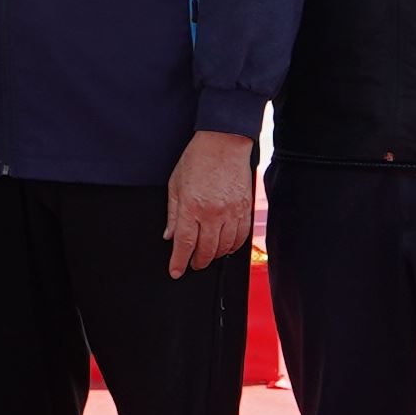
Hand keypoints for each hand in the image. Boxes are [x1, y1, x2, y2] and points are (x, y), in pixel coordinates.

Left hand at [164, 129, 259, 278]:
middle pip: (206, 250)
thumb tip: (170, 236)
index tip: (176, 271)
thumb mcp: (175, 185)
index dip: (179, 262)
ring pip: (225, 246)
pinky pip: (241, 236)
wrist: (223, 143)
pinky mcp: (245, 209)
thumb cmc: (196, 160)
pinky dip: (233, 246)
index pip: (185, 244)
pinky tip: (226, 247)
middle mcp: (212, 213)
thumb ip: (173, 214)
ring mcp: (231, 212)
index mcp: (191, 207)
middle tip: (192, 264)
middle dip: (198, 262)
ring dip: (215, 256)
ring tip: (208, 256)